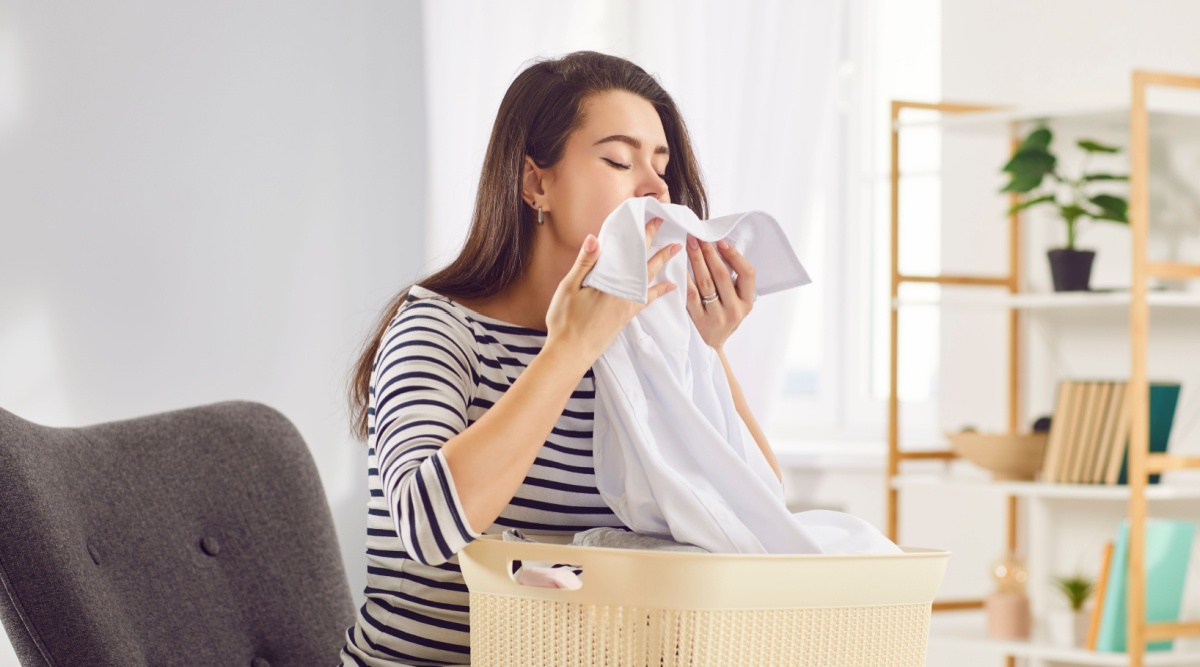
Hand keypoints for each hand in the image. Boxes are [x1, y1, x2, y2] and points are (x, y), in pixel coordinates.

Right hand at [545, 218, 682, 366]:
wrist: (570, 354)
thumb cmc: (565, 321)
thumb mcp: (569, 288)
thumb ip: (584, 263)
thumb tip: (594, 238)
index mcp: (611, 283)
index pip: (632, 253)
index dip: (643, 235)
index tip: (653, 220)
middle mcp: (624, 294)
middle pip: (645, 264)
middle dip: (657, 245)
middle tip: (668, 229)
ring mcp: (627, 307)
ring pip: (649, 280)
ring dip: (661, 263)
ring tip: (674, 251)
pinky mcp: (626, 317)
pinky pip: (647, 299)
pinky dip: (658, 291)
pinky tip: (669, 286)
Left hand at [683, 235, 755, 350]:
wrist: (710, 348)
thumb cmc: (723, 318)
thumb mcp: (736, 303)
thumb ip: (733, 282)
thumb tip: (720, 249)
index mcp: (747, 303)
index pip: (747, 274)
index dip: (735, 256)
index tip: (721, 242)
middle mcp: (735, 310)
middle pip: (722, 275)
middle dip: (709, 253)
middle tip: (699, 237)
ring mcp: (717, 317)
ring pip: (706, 283)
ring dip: (697, 260)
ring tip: (690, 245)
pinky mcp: (699, 320)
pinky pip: (691, 294)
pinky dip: (686, 278)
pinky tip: (680, 265)